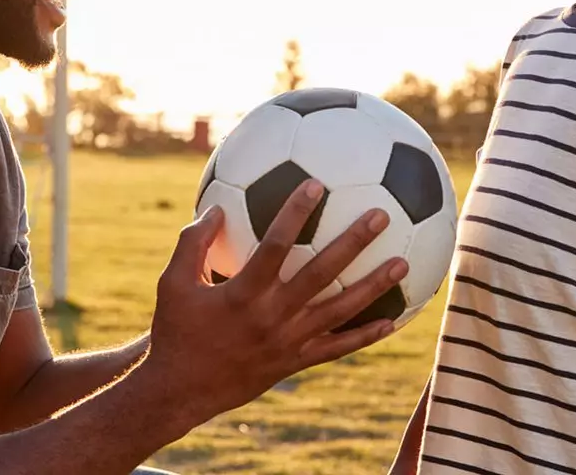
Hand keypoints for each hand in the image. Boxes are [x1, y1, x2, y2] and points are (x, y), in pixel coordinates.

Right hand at [144, 178, 407, 420]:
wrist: (179, 392)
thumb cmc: (174, 331)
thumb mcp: (172, 283)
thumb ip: (193, 243)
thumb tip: (213, 207)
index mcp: (242, 293)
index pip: (275, 244)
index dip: (296, 212)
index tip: (317, 184)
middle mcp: (271, 317)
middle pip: (321, 273)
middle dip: (353, 242)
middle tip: (380, 216)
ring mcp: (287, 342)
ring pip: (339, 310)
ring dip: (374, 286)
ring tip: (403, 263)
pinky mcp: (295, 362)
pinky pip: (336, 348)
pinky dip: (365, 335)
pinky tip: (392, 321)